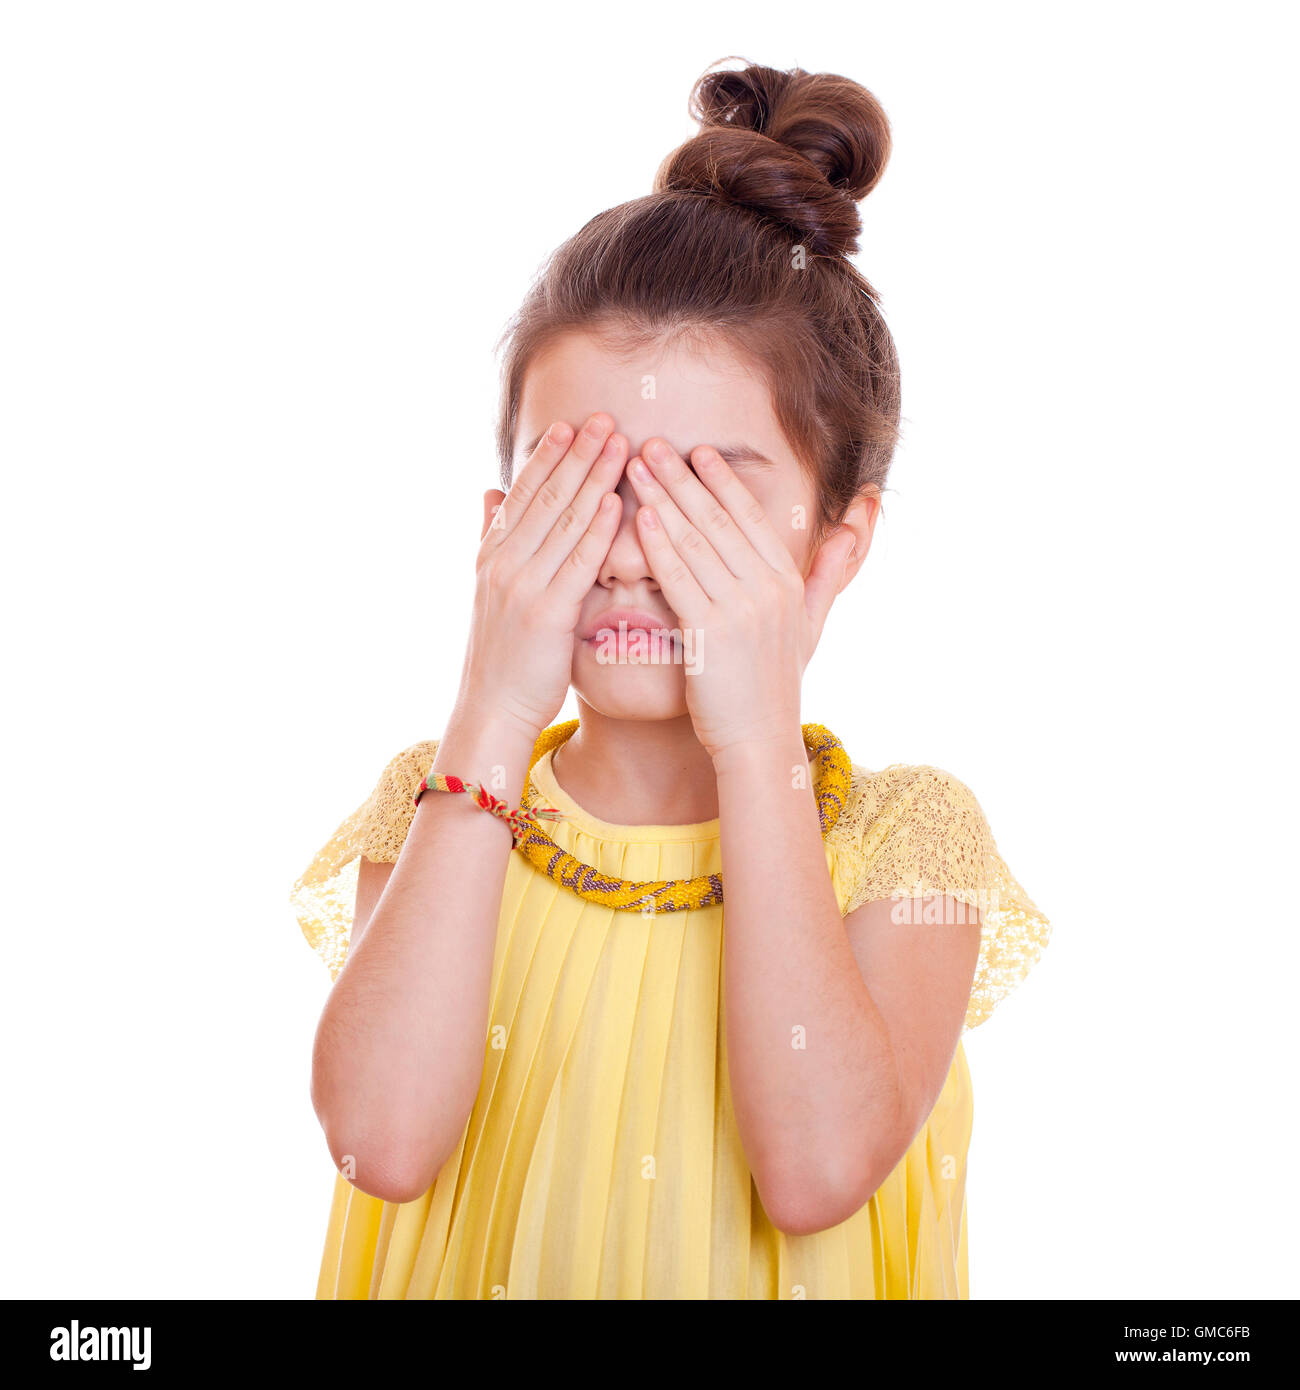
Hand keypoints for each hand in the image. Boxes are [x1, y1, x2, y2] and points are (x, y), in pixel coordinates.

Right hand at [455, 413, 627, 738]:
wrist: (492, 708)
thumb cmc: (503, 654)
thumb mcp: (490, 589)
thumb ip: (492, 536)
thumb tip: (488, 491)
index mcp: (492, 555)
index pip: (523, 493)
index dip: (548, 456)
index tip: (571, 423)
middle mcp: (503, 563)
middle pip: (545, 496)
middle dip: (576, 454)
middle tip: (604, 417)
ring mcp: (522, 586)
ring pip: (562, 520)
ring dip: (592, 477)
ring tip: (619, 443)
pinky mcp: (546, 613)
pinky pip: (577, 562)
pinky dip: (596, 529)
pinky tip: (615, 501)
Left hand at [625, 439, 856, 761]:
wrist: (758, 742)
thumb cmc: (774, 687)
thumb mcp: (811, 625)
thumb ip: (829, 573)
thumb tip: (859, 524)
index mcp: (788, 583)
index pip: (752, 518)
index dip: (724, 482)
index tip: (699, 451)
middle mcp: (768, 589)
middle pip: (719, 520)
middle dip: (684, 478)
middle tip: (652, 444)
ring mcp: (741, 610)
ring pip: (696, 541)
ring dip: (663, 498)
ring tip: (635, 466)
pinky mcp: (711, 633)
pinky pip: (679, 578)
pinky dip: (658, 544)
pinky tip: (639, 517)